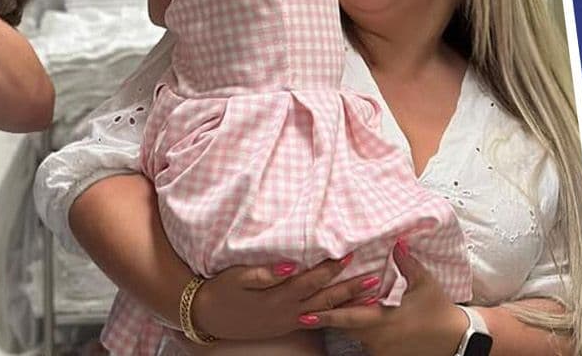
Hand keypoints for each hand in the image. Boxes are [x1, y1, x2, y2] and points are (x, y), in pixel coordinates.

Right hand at [190, 256, 371, 341]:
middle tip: (374, 281)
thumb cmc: (221, 290)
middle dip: (350, 290)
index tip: (349, 256)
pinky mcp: (286, 325)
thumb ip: (264, 272)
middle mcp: (287, 312)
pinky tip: (345, 312)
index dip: (330, 269)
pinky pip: (315, 321)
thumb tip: (289, 265)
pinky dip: (333, 316)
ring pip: (324, 313)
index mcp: (277, 297)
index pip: (310, 281)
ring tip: (370, 299)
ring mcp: (288, 321)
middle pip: (324, 299)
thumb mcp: (237, 276)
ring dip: (347, 306)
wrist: (207, 316)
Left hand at [312, 242, 468, 355]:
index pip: (346, 318)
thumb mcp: (424, 282)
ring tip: (334, 311)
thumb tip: (397, 242)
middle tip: (311, 308)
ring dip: (348, 323)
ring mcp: (381, 349)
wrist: (455, 339)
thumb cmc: (438, 309)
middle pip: (346, 327)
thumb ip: (407, 263)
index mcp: (383, 319)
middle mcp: (377, 337)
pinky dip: (363, 332)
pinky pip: (368, 343)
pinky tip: (365, 323)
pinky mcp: (386, 355)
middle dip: (331, 316)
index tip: (304, 314)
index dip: (324, 316)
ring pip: (356, 335)